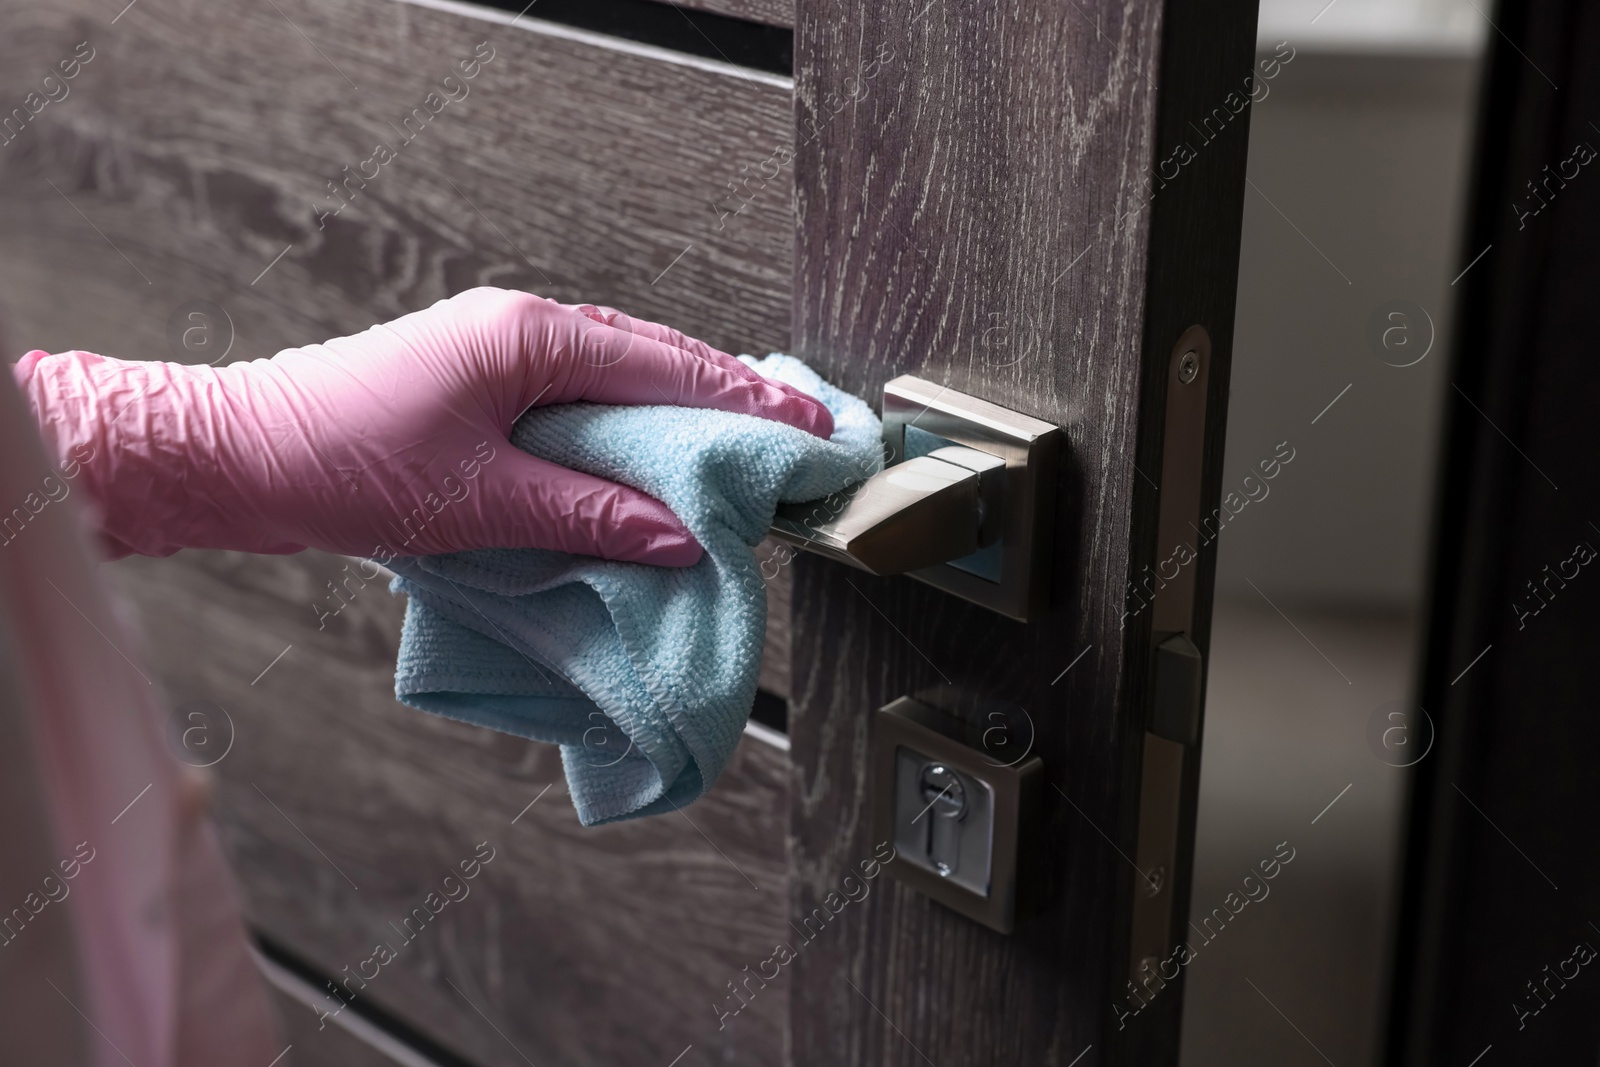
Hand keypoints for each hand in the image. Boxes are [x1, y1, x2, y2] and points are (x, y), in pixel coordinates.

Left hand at [13, 287, 831, 563]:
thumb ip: (587, 513)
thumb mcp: (477, 502)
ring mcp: (497, 348)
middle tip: (799, 431)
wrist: (235, 455)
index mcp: (527, 339)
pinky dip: (628, 417)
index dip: (742, 402)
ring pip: (617, 371)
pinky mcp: (479, 379)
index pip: (662, 366)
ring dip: (681, 403)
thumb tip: (680, 534)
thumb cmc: (342, 465)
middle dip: (727, 395)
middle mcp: (520, 328)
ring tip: (746, 438)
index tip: (807, 430)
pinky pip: (579, 392)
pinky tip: (654, 448)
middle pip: (651, 356)